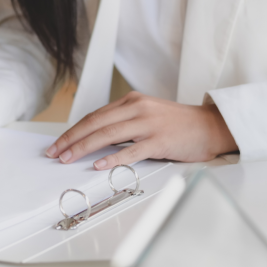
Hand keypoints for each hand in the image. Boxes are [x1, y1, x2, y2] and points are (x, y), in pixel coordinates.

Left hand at [45, 92, 237, 169]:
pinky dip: (112, 158)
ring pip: (108, 135)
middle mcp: (138, 109)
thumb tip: (96, 141)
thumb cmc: (179, 125)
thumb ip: (124, 123)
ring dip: (83, 147)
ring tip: (67, 158)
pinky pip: (131, 151)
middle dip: (71, 139)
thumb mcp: (148, 115)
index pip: (95, 116)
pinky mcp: (160, 141)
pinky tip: (98, 165)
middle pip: (96, 123)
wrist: (211, 127)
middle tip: (54, 152)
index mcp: (132, 101)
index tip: (58, 143)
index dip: (74, 130)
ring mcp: (149, 124)